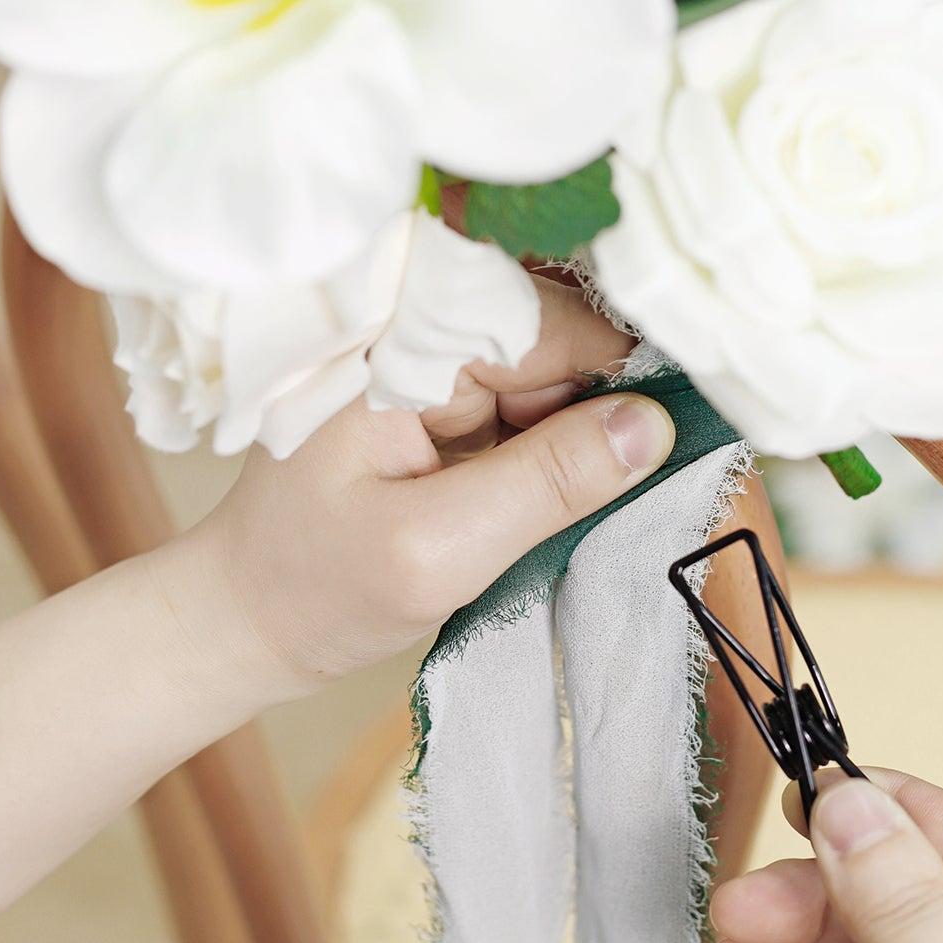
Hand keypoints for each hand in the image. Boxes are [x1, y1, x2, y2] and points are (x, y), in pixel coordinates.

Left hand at [183, 273, 674, 698]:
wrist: (245, 621)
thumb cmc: (315, 587)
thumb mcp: (436, 550)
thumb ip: (545, 484)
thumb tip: (657, 425)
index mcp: (396, 336)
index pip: (546, 321)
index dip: (626, 370)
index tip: (696, 423)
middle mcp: (417, 328)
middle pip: (561, 341)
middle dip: (609, 408)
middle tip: (655, 481)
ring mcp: (433, 362)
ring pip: (558, 375)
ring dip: (590, 435)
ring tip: (598, 501)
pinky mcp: (447, 400)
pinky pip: (535, 404)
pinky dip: (565, 449)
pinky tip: (578, 494)